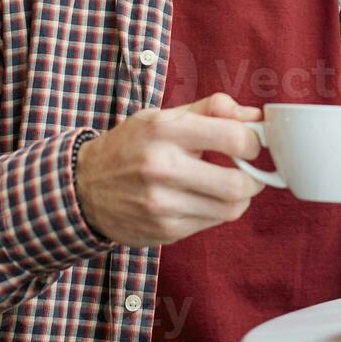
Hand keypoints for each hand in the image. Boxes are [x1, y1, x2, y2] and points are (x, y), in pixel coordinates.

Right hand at [74, 92, 266, 246]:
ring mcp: (162, 205)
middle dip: (254, 178)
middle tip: (248, 171)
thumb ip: (212, 110)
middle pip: (238, 184)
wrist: (84, 187)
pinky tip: (200, 199)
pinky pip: (210, 224)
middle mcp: (162, 168)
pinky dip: (215, 211)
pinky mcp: (164, 231)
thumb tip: (256, 116)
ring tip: (225, 184)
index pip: (234, 139)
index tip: (250, 143)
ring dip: (237, 197)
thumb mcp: (164, 116)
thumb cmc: (131, 146)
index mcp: (165, 131)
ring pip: (230, 209)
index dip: (254, 142)